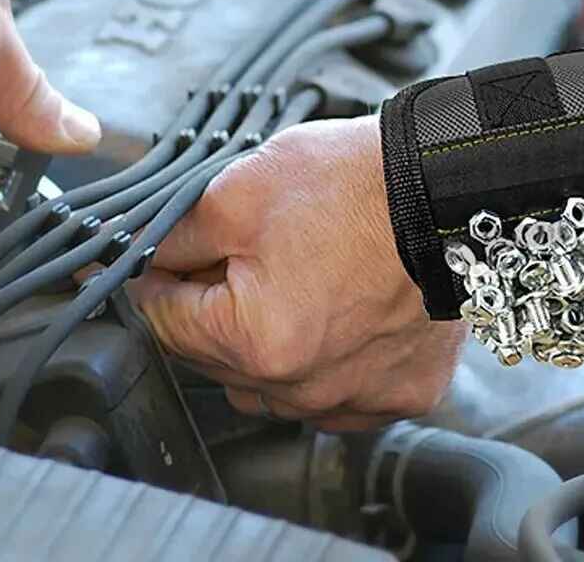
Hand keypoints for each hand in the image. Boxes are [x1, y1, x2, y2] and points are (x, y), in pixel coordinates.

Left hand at [133, 115, 466, 431]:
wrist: (446, 188)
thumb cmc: (358, 186)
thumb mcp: (240, 192)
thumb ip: (172, 234)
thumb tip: (137, 256)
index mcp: (258, 342)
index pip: (168, 323)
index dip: (160, 280)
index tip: (169, 260)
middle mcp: (308, 388)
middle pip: (220, 359)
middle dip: (215, 309)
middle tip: (240, 257)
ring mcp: (361, 397)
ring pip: (276, 385)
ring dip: (269, 343)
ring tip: (296, 281)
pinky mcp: (402, 393)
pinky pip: (339, 395)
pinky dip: (328, 362)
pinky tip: (338, 317)